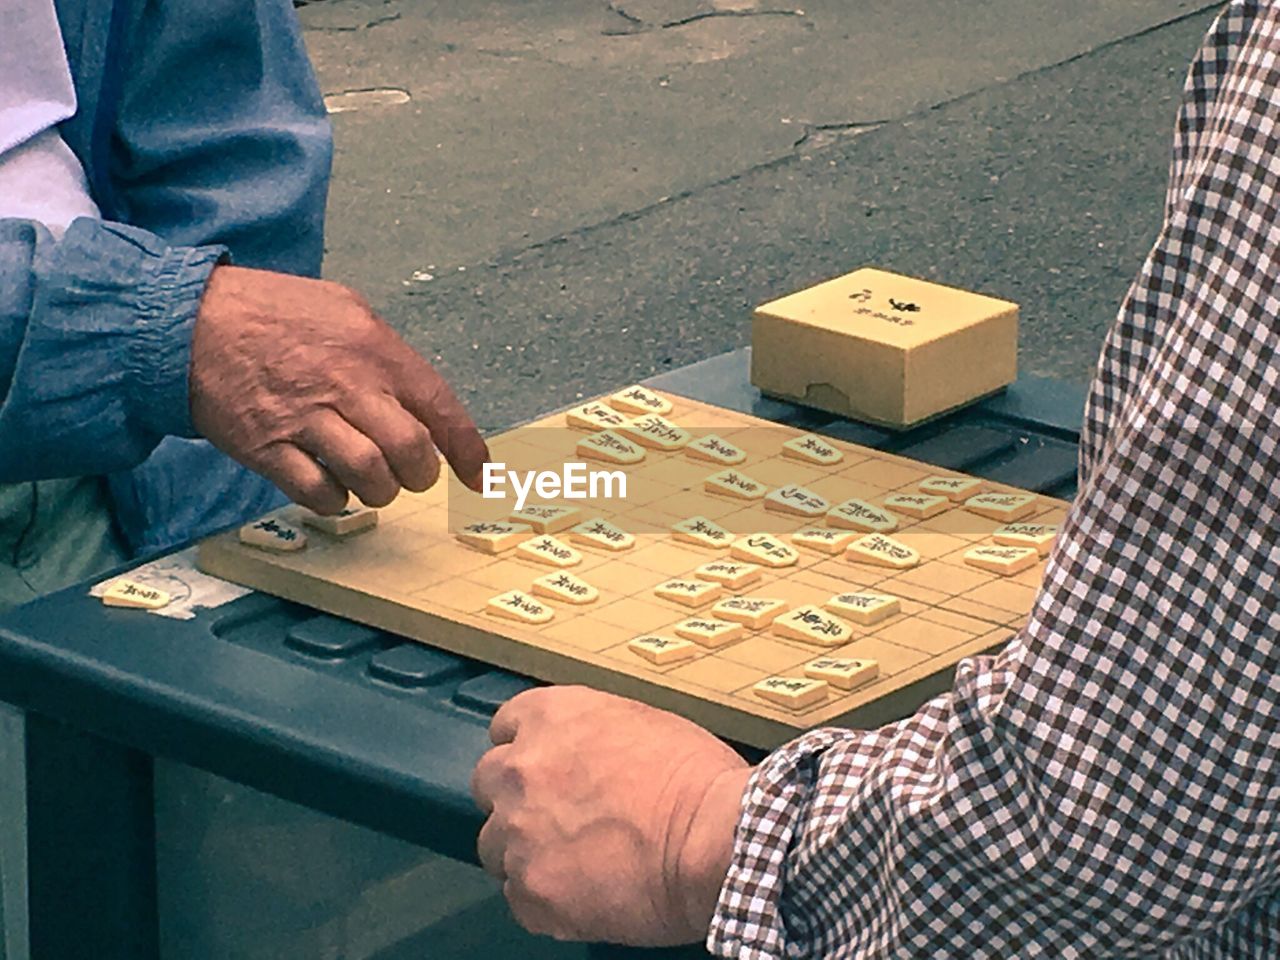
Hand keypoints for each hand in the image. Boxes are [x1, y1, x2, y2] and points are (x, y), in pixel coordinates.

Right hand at [189, 265, 488, 512]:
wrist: (187, 321)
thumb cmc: (269, 312)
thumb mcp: (342, 307)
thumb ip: (386, 352)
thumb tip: (421, 397)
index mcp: (372, 348)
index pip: (439, 406)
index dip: (467, 448)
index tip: (479, 473)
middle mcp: (345, 385)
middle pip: (411, 451)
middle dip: (421, 474)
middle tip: (412, 474)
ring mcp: (305, 419)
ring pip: (370, 477)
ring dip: (380, 491)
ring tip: (372, 482)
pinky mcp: (267, 448)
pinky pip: (318, 492)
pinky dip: (334, 500)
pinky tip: (332, 486)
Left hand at [471, 686, 751, 945]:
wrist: (716, 839)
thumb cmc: (697, 782)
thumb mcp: (642, 724)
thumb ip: (592, 737)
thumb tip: (586, 759)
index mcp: (550, 717)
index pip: (505, 728)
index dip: (529, 749)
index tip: (546, 767)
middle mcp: (521, 769)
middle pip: (489, 784)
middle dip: (517, 800)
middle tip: (558, 818)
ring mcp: (519, 833)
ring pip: (496, 846)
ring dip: (526, 852)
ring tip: (576, 863)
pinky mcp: (531, 891)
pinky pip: (518, 898)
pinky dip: (545, 899)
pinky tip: (585, 894)